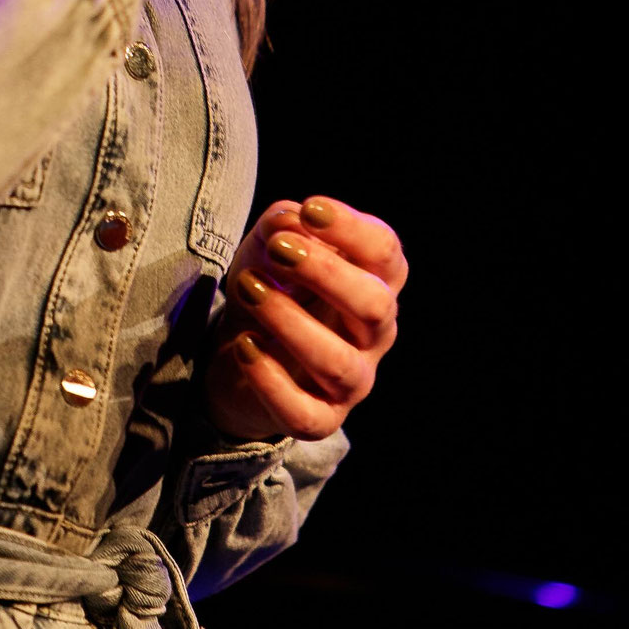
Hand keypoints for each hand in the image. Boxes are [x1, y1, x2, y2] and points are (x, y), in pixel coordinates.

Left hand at [202, 195, 407, 443]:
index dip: (353, 229)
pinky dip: (271, 380)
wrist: (242, 350)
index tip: (311, 209)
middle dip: (325, 272)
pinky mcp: (320, 418)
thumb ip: (281, 225)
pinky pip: (305, 412)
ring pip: (339, 362)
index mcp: (374, 281)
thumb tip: (290, 222)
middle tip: (277, 248)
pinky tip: (244, 346)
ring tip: (247, 287)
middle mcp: (374, 333)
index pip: (385, 252)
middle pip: (375, 305)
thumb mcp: (269, 245)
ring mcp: (353, 381)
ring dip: (290, 321)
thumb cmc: (272, 284)